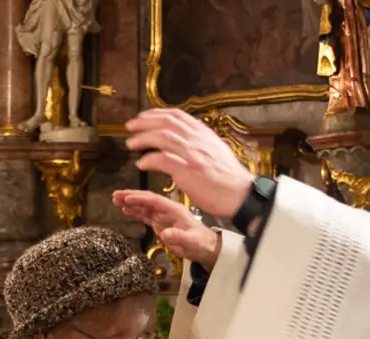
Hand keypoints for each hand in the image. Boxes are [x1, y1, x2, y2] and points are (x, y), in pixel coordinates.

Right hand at [113, 190, 222, 270]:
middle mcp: (168, 210)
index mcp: (175, 210)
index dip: (140, 199)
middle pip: (147, 200)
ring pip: (144, 206)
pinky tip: (125, 210)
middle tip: (116, 195)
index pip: (154, 201)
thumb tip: (165, 234)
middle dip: (131, 197)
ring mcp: (164, 216)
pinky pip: (146, 215)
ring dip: (130, 203)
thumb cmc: (201, 243)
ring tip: (115, 200)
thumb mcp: (191, 241)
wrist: (206, 248)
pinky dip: (135, 212)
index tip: (127, 198)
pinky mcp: (161, 223)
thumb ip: (179, 236)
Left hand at [126, 109, 255, 220]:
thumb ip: (200, 142)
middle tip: (130, 127)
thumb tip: (187, 138)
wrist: (239, 193)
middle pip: (165, 122)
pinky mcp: (188, 170)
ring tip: (131, 144)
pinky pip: (163, 160)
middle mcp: (197, 140)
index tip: (143, 117)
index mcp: (203, 134)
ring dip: (143, 139)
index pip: (176, 115)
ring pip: (162, 137)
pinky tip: (141, 164)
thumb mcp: (216, 150)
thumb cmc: (228, 178)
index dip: (156, 114)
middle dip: (144, 122)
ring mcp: (192, 154)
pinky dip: (149, 160)